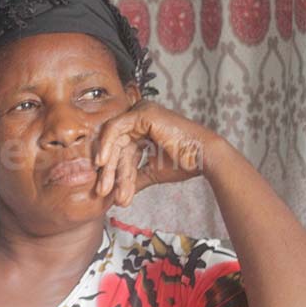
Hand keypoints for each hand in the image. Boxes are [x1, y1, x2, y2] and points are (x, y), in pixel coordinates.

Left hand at [93, 100, 222, 205]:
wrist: (203, 158)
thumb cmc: (183, 163)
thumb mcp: (151, 172)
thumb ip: (132, 178)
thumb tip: (116, 194)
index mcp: (143, 130)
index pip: (122, 152)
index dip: (113, 172)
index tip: (106, 192)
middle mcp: (140, 119)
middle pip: (117, 147)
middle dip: (109, 171)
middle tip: (102, 192)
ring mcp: (141, 113)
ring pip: (114, 141)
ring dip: (109, 166)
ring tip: (104, 187)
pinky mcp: (142, 112)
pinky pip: (116, 128)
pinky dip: (107, 145)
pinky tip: (102, 163)